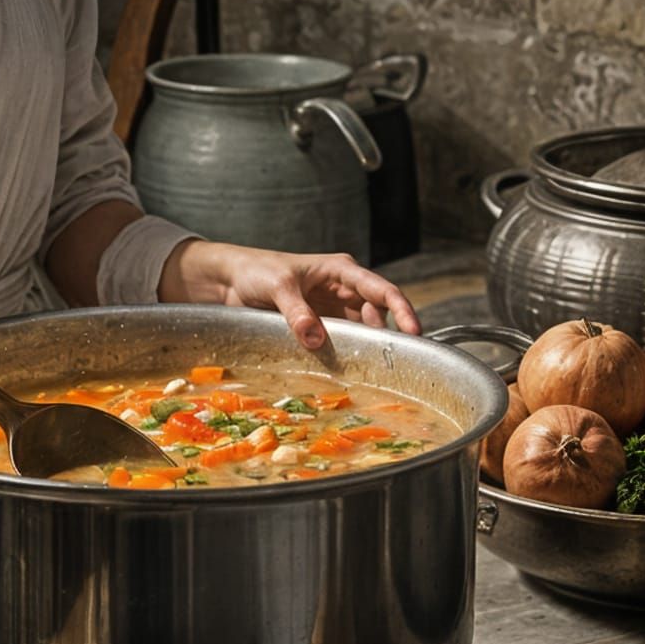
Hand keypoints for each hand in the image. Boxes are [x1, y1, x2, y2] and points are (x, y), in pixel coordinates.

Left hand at [159, 239, 420, 351]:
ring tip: (370, 372)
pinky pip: (340, 343)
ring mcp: (332, 311)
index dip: (403, 310)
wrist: (229, 281)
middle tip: (392, 364)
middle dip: (386, 337)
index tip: (415, 333)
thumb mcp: (277, 286)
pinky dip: (344, 355)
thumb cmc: (256, 271)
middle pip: (377, 316)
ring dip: (364, 349)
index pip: (382, 290)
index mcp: (341, 271)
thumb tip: (317, 338)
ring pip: (360, 333)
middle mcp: (343, 290)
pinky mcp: (319, 327)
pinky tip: (346, 371)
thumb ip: (297, 312)